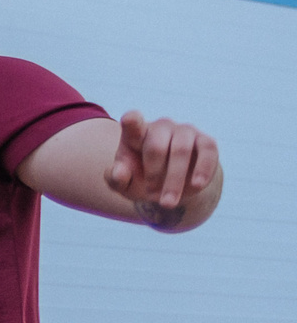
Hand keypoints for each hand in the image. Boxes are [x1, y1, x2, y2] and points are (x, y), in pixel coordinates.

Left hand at [108, 111, 217, 227]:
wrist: (172, 186)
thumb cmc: (141, 180)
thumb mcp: (124, 185)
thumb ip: (116, 179)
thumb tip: (119, 171)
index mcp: (136, 135)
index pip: (132, 124)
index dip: (132, 121)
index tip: (129, 119)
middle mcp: (161, 128)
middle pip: (156, 147)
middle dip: (153, 175)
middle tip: (150, 194)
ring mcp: (185, 132)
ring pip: (181, 150)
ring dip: (174, 179)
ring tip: (168, 202)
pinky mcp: (205, 141)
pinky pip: (208, 151)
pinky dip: (203, 169)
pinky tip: (196, 185)